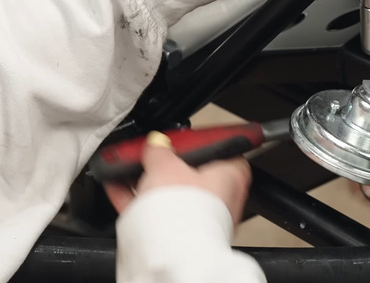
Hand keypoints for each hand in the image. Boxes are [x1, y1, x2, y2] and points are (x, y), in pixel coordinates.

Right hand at [104, 132, 250, 225]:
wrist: (172, 251)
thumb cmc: (185, 207)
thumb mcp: (166, 165)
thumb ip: (160, 150)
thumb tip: (156, 143)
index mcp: (232, 175)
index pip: (222, 149)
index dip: (200, 141)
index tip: (180, 138)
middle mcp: (223, 198)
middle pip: (192, 172)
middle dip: (166, 163)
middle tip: (148, 154)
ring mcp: (202, 218)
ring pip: (172, 193)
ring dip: (148, 180)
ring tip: (125, 168)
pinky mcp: (180, 235)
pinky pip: (156, 211)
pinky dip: (137, 198)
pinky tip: (117, 187)